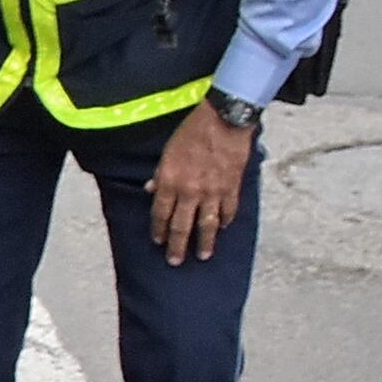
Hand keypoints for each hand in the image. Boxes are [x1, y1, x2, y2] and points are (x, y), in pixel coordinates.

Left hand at [147, 101, 254, 263]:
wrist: (224, 120)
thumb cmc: (192, 132)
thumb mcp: (167, 151)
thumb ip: (159, 174)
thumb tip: (150, 189)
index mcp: (170, 182)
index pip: (160, 214)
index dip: (158, 229)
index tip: (158, 240)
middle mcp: (189, 192)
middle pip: (181, 226)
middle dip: (177, 246)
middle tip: (175, 260)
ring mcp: (212, 192)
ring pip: (207, 225)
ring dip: (205, 242)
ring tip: (203, 255)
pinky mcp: (232, 188)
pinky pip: (228, 211)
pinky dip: (226, 221)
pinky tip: (223, 228)